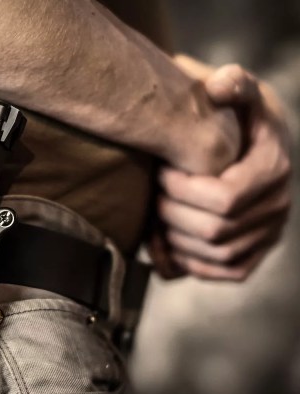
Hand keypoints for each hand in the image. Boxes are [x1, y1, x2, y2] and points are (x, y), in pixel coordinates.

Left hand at [152, 63, 292, 280]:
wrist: (249, 145)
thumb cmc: (234, 116)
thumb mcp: (237, 92)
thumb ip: (232, 84)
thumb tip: (219, 83)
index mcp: (273, 170)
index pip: (224, 198)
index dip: (184, 190)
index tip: (163, 170)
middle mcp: (277, 207)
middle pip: (214, 231)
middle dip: (173, 213)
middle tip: (154, 193)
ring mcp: (267, 235)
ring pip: (214, 255)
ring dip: (176, 238)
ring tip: (157, 214)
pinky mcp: (253, 255)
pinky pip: (222, 272)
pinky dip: (188, 262)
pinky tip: (166, 241)